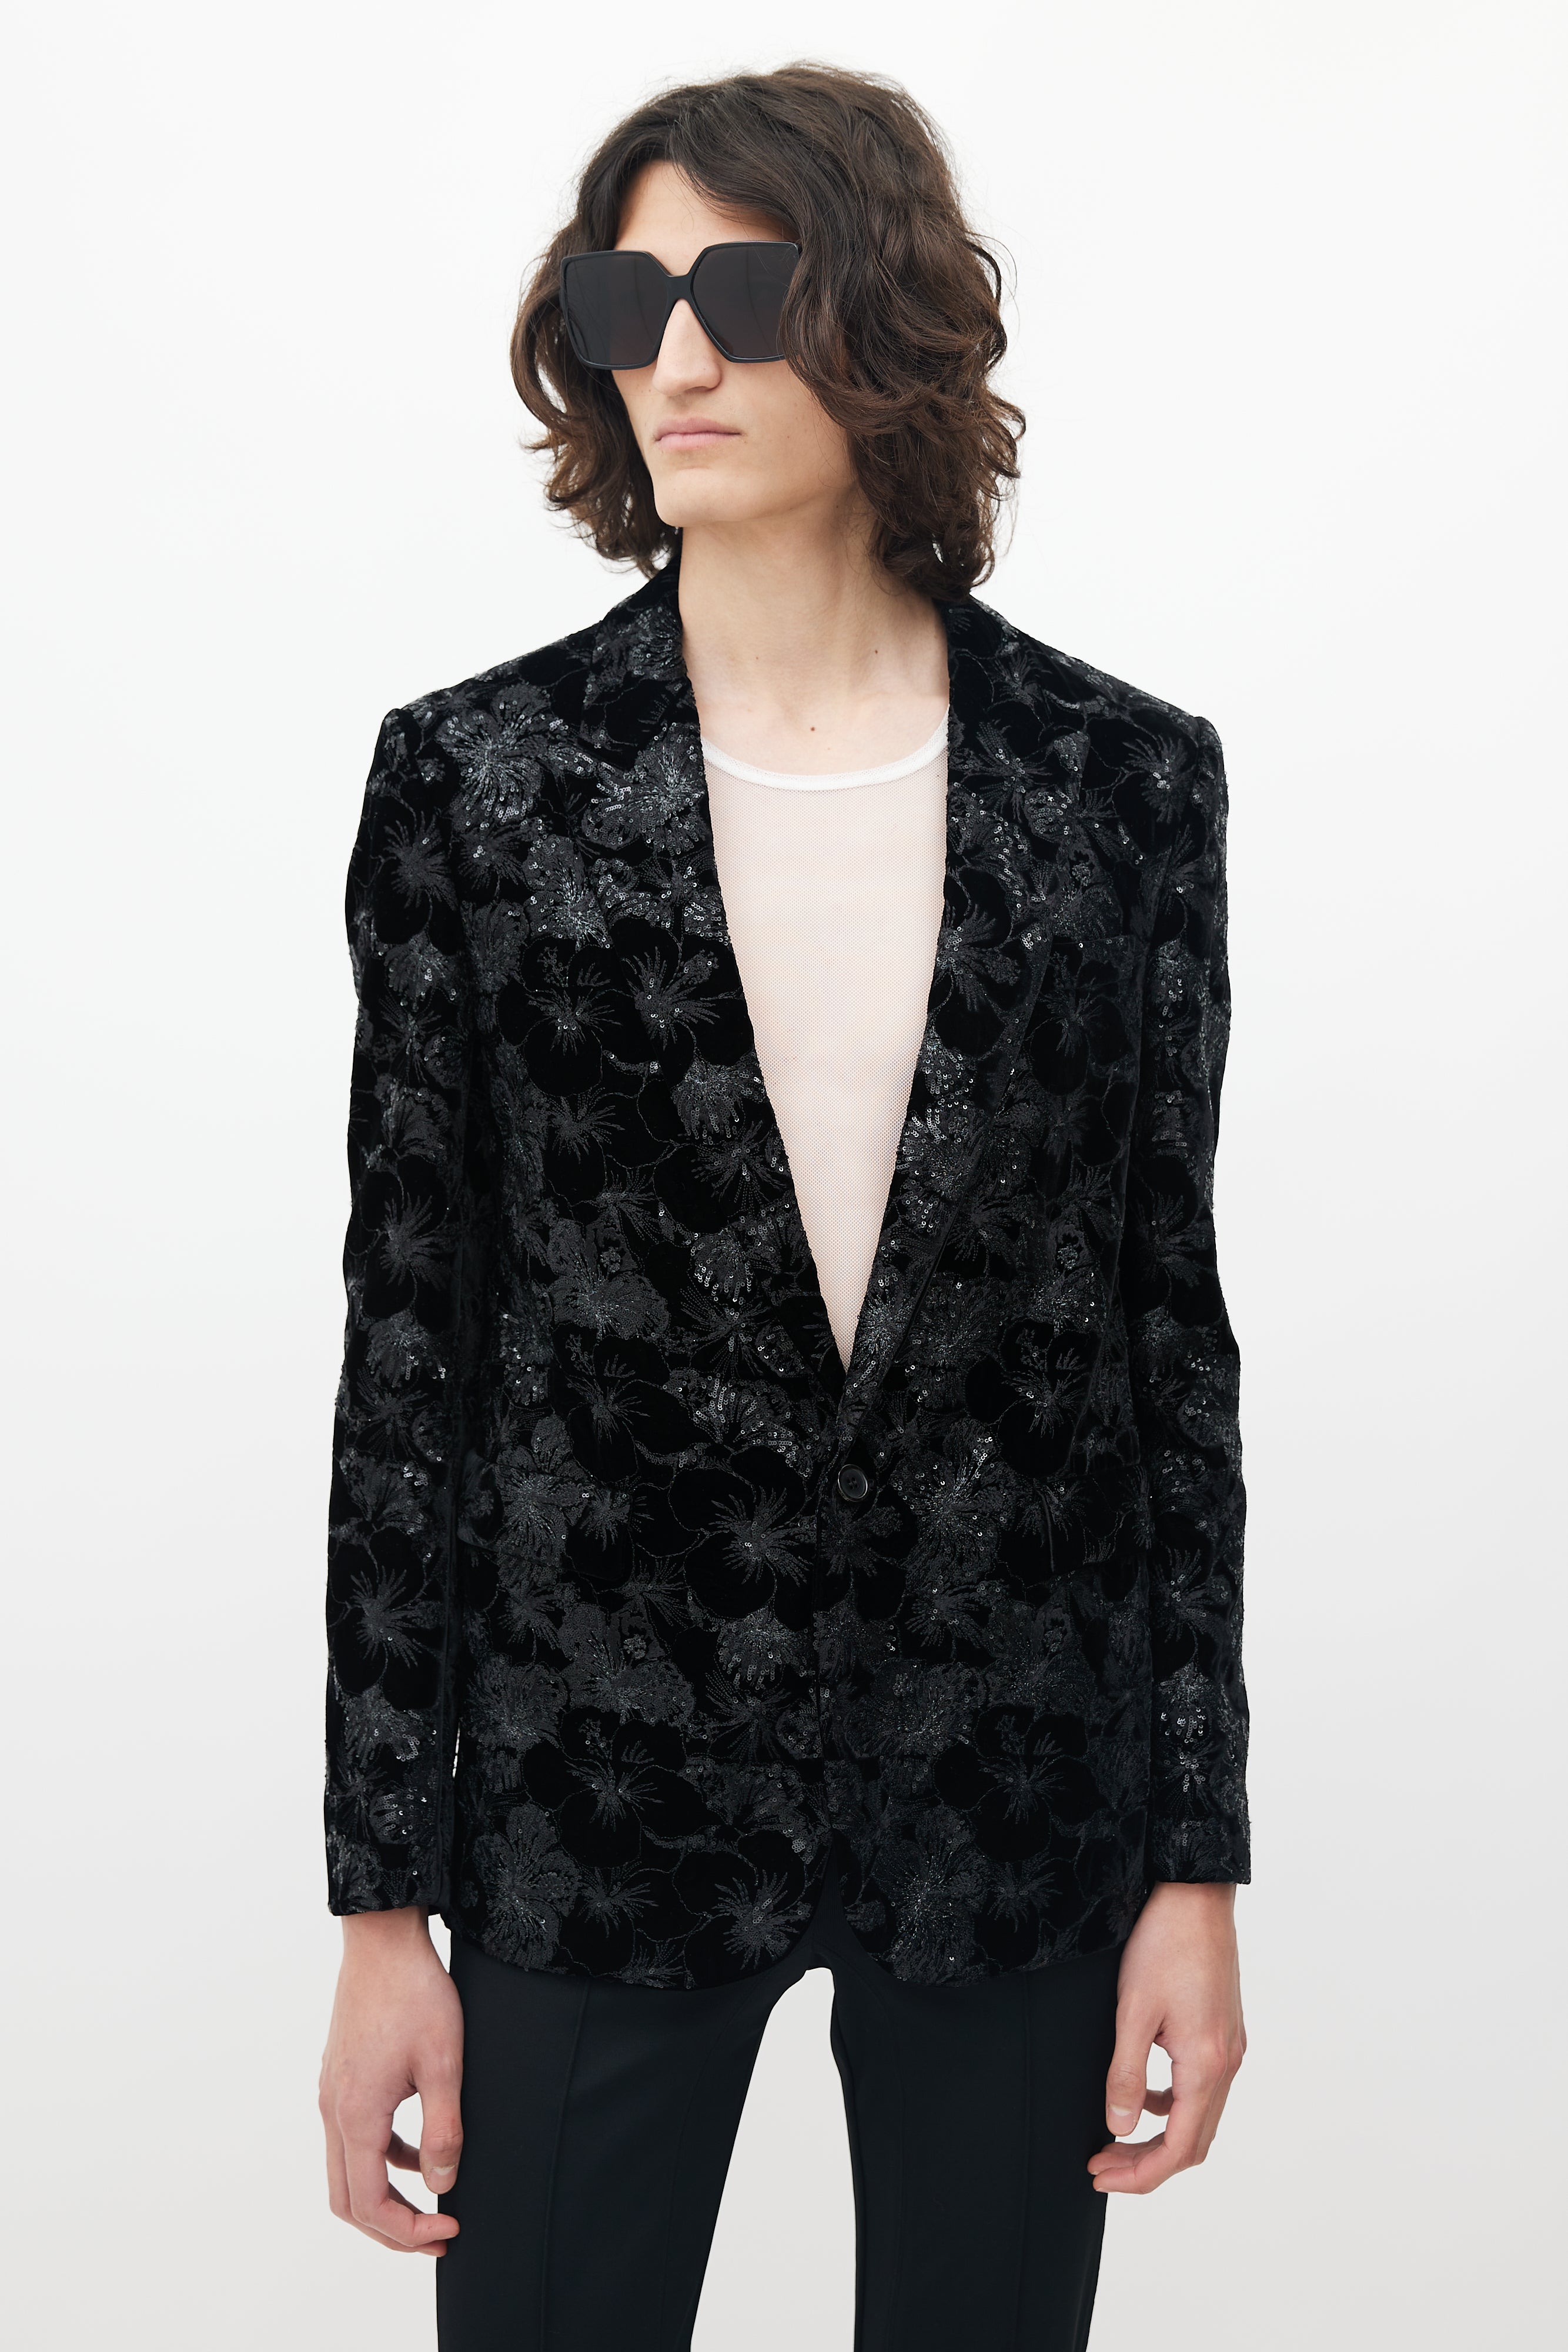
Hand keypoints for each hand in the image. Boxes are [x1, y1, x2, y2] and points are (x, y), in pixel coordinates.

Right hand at [319, 1907, 464, 2254]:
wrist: (382, 1940)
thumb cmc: (416, 1994)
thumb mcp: (443, 2063)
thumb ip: (443, 2130)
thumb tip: (442, 2184)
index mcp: (356, 2115)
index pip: (371, 2204)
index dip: (408, 2230)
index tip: (449, 2229)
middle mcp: (334, 2111)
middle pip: (350, 2200)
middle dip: (392, 2229)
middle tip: (437, 2236)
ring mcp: (333, 2094)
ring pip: (348, 2172)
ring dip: (387, 2196)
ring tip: (433, 2202)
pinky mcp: (341, 2078)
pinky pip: (354, 2139)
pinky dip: (384, 2159)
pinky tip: (420, 2150)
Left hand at [1087, 1881, 1244, 2195]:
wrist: (1197, 1895)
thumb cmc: (1165, 1944)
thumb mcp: (1133, 2010)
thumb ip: (1125, 2074)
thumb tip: (1119, 2127)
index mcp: (1206, 2065)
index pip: (1178, 2148)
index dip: (1140, 2173)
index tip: (1100, 2176)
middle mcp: (1226, 2064)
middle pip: (1192, 2142)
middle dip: (1146, 2163)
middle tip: (1101, 2165)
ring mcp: (1229, 2049)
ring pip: (1198, 2118)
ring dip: (1159, 2136)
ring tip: (1113, 2137)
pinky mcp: (1223, 2033)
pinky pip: (1200, 2088)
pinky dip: (1170, 2105)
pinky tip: (1140, 2093)